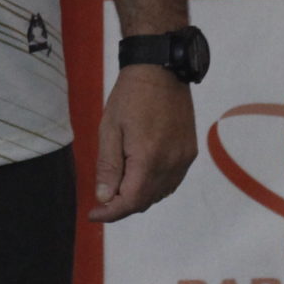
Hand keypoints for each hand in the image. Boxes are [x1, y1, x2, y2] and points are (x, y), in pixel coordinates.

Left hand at [86, 63, 196, 222]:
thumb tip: (104, 198)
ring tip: (119, 185)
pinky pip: (172, 180)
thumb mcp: (110, 128)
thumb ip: (108, 166)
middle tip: (102, 200)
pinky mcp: (190, 152)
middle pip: (146, 200)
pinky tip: (141, 175)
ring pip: (160, 193)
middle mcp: (171, 163)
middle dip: (122, 205)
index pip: (130, 201)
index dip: (111, 213)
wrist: (161, 69)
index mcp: (148, 158)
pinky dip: (155, 185)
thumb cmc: (130, 96)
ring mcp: (183, 158)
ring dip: (139, 196)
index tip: (94, 214)